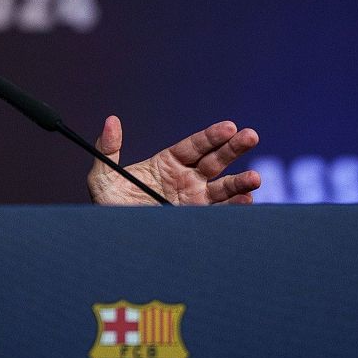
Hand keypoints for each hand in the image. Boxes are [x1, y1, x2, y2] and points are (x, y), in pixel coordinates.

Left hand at [87, 116, 259, 205]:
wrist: (114, 237)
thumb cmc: (108, 205)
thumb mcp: (103, 176)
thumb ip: (108, 149)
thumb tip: (111, 120)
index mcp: (168, 163)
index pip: (195, 145)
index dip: (212, 136)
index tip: (229, 126)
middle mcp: (186, 179)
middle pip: (216, 160)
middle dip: (234, 149)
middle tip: (251, 136)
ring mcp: (194, 200)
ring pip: (223, 188)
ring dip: (240, 182)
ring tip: (254, 179)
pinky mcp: (196, 219)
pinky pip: (219, 212)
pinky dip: (233, 207)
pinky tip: (245, 201)